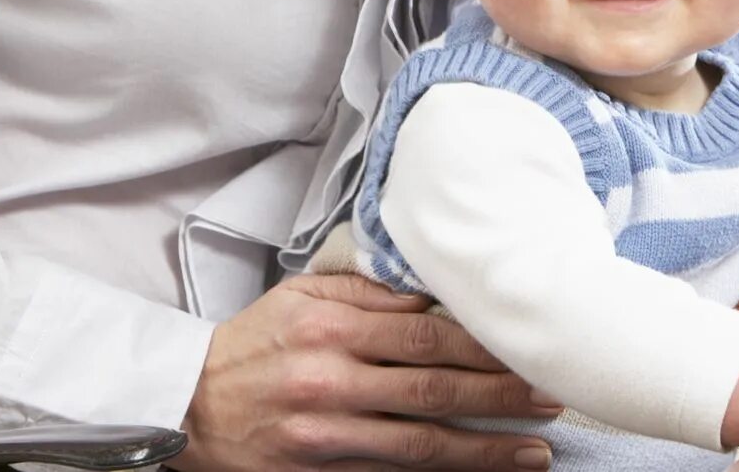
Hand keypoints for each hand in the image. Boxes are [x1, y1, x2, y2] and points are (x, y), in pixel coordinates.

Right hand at [174, 271, 564, 471]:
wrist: (185, 405)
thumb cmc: (254, 343)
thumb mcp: (304, 298)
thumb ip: (370, 293)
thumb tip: (434, 289)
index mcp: (332, 331)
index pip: (427, 337)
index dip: (485, 347)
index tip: (529, 348)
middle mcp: (331, 383)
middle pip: (434, 391)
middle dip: (501, 397)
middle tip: (552, 397)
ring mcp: (324, 436)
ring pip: (420, 445)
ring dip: (485, 450)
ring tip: (536, 449)